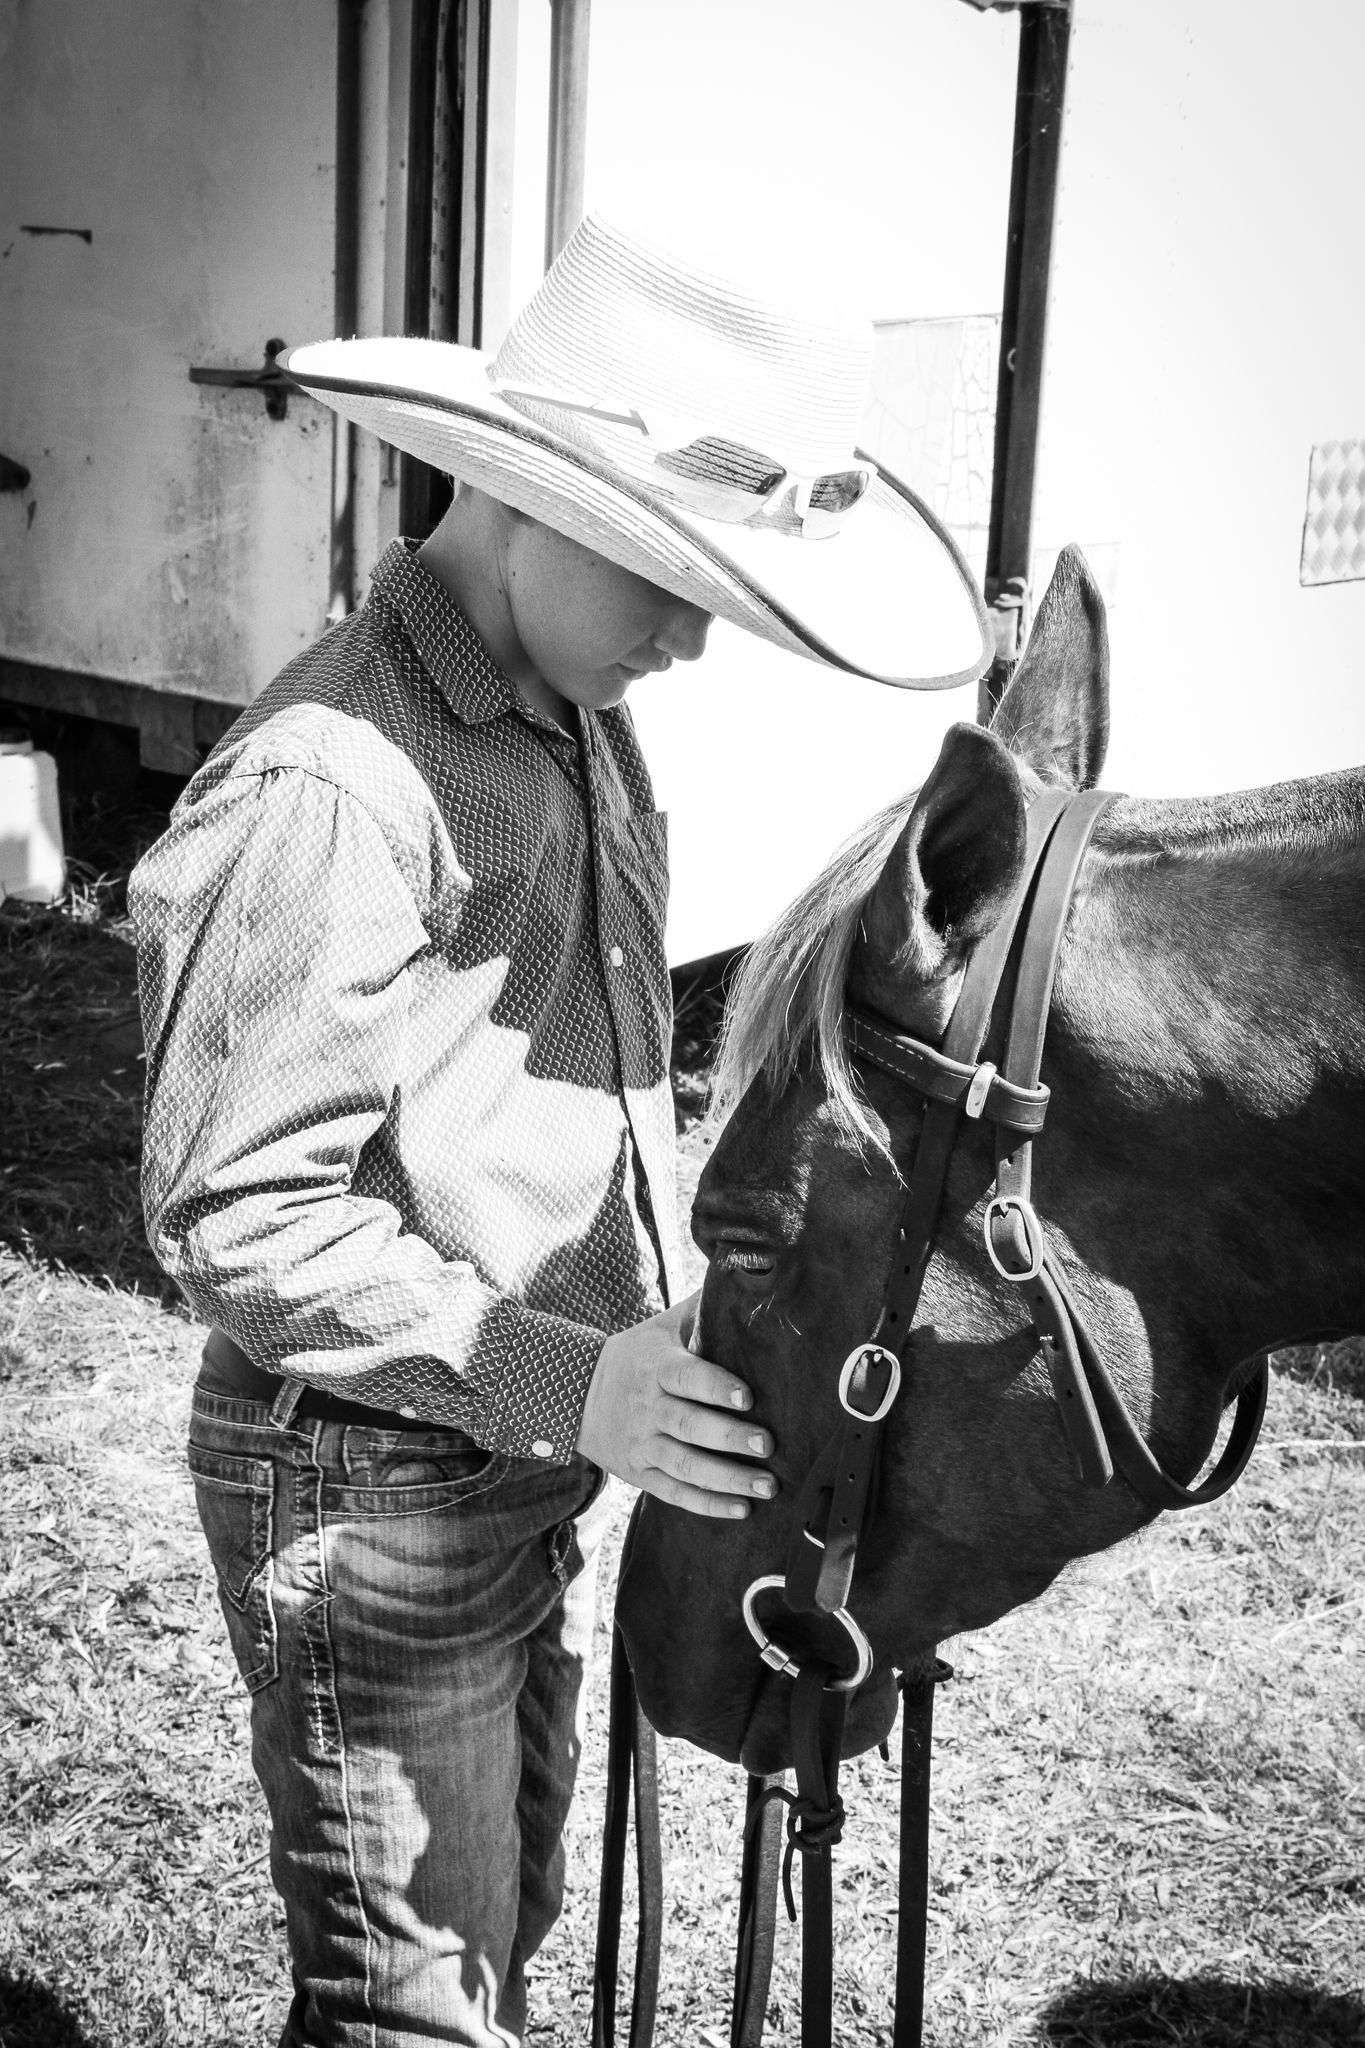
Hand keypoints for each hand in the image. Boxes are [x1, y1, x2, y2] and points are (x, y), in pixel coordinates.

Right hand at [576, 1292, 776, 1517]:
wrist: (575, 1393)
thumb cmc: (637, 1354)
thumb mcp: (661, 1326)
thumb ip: (702, 1309)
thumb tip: (748, 1277)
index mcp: (656, 1367)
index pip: (687, 1377)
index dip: (717, 1387)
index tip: (748, 1398)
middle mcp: (647, 1408)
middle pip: (690, 1426)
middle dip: (730, 1437)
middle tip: (768, 1445)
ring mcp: (642, 1444)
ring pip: (685, 1465)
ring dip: (728, 1479)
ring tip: (767, 1486)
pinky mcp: (639, 1473)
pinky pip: (674, 1492)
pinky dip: (707, 1504)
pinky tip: (741, 1509)